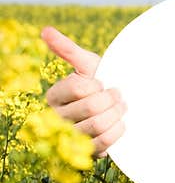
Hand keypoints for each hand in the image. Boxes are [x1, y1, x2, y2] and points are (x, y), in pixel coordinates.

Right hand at [41, 26, 126, 157]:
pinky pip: (104, 143)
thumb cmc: (100, 82)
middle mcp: (58, 119)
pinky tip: (121, 122)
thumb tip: (46, 30)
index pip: (78, 87)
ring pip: (98, 125)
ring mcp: (72, 137)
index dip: (98, 84)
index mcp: (54, 96)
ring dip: (117, 113)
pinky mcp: (87, 152)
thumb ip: (68, 49)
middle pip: (92, 107)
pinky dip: (118, 130)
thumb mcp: (87, 64)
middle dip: (112, 98)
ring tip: (121, 107)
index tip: (104, 82)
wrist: (118, 105)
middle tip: (118, 95)